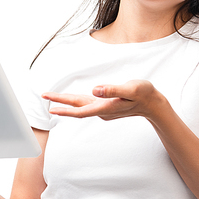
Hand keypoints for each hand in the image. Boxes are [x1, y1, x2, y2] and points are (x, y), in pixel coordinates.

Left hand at [42, 80, 162, 121]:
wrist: (153, 105)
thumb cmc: (144, 94)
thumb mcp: (131, 88)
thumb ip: (112, 89)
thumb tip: (94, 89)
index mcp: (105, 107)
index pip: (80, 110)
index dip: (64, 108)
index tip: (50, 106)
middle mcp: (102, 110)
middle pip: (77, 108)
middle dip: (60, 103)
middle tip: (44, 96)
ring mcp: (104, 110)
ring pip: (82, 107)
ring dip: (67, 104)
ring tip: (53, 99)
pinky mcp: (107, 107)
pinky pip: (87, 106)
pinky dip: (77, 103)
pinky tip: (73, 101)